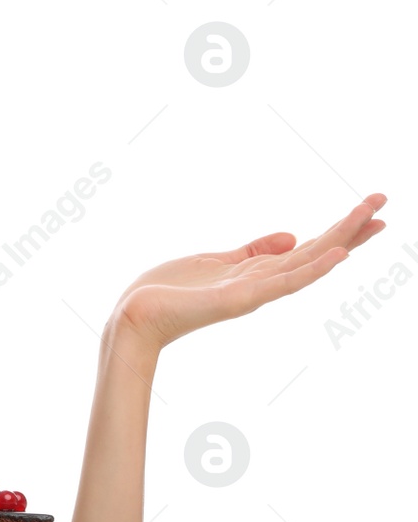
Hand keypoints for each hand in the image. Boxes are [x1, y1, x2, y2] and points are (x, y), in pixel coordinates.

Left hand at [114, 193, 387, 348]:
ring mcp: (256, 292)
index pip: (309, 247)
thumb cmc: (168, 293)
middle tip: (386, 204)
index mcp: (257, 272)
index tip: (371, 209)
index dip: (340, 230)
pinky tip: (338, 254)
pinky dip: (312, 269)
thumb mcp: (215, 261)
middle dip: (352, 229)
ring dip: (342, 239)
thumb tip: (292, 236)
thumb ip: (253, 251)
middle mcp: (263, 283)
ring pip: (309, 262)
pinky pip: (284, 283)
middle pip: (318, 252)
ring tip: (373, 216)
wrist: (135, 317)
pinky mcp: (241, 299)